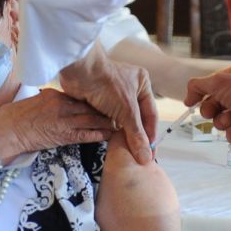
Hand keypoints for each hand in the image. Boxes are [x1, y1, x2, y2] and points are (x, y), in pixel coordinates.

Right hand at [0, 88, 112, 158]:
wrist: (6, 132)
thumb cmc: (11, 118)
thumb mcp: (29, 102)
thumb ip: (41, 101)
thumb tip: (44, 100)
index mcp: (53, 95)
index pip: (76, 97)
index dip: (90, 101)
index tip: (100, 103)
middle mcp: (61, 104)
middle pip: (87, 106)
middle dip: (102, 110)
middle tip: (115, 113)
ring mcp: (64, 119)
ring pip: (90, 119)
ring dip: (105, 122)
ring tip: (117, 124)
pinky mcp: (63, 135)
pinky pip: (85, 134)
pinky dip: (98, 134)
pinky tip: (108, 135)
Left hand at [58, 47, 157, 164]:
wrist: (79, 72)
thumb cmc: (107, 84)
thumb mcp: (127, 110)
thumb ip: (136, 135)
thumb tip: (146, 157)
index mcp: (143, 84)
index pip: (150, 115)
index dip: (151, 135)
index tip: (150, 154)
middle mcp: (130, 88)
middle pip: (137, 119)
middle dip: (136, 137)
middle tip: (138, 157)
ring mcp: (114, 95)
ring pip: (122, 120)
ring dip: (123, 135)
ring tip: (126, 154)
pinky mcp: (100, 100)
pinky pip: (108, 119)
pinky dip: (110, 130)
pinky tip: (112, 144)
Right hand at [185, 64, 230, 143]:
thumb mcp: (217, 81)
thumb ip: (197, 86)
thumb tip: (187, 100)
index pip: (209, 91)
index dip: (200, 97)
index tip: (191, 102)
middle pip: (212, 108)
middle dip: (212, 111)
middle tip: (218, 109)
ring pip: (221, 123)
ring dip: (224, 122)